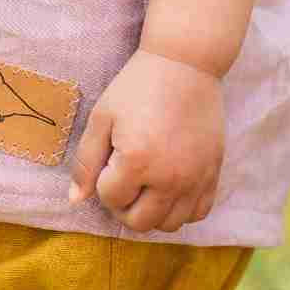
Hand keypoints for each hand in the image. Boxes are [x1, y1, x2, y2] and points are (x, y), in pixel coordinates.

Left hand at [66, 49, 224, 232]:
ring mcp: (196, 178)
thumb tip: (75, 200)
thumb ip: (86, 162)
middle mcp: (170, 176)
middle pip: (139, 222)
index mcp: (137, 161)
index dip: (102, 183)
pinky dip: (181, 209)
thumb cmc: (137, 87)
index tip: (109, 159)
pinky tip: (169, 188)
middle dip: (123, 206)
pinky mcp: (214, 172)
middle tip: (122, 179)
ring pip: (169, 224)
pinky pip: (198, 213)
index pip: (110, 199)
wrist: (185, 64)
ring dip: (151, 212)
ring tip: (145, 185)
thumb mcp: (102, 118)